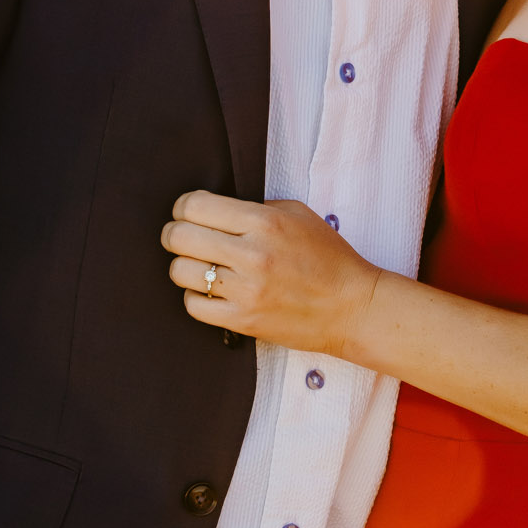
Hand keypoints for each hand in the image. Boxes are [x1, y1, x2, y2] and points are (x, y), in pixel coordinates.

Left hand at [162, 193, 381, 354]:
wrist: (353, 307)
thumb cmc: (328, 258)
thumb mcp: (298, 215)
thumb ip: (254, 207)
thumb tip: (214, 208)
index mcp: (264, 221)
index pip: (194, 206)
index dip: (184, 207)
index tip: (189, 212)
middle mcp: (251, 254)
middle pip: (178, 237)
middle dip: (175, 234)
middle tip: (185, 237)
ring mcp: (245, 290)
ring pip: (180, 271)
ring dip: (185, 266)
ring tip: (203, 266)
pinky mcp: (243, 321)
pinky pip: (193, 306)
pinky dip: (197, 296)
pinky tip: (213, 291)